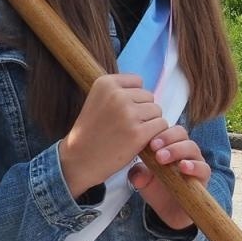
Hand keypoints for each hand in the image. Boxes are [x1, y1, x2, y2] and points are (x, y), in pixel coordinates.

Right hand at [58, 73, 166, 195]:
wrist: (80, 159)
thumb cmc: (92, 131)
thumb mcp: (98, 101)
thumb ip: (119, 91)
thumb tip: (148, 92)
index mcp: (105, 83)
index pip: (137, 81)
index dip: (134, 98)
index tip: (121, 111)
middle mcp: (117, 95)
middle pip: (149, 97)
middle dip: (143, 111)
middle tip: (125, 126)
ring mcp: (128, 113)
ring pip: (157, 111)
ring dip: (150, 123)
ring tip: (130, 133)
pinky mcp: (138, 133)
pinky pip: (161, 125)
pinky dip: (155, 135)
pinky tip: (139, 141)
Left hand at [128, 124, 210, 229]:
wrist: (169, 211)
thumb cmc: (158, 189)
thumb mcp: (142, 181)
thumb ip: (138, 175)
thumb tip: (137, 175)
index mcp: (169, 145)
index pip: (167, 129)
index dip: (159, 132)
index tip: (148, 142)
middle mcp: (184, 150)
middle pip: (180, 133)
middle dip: (167, 138)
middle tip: (154, 148)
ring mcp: (195, 161)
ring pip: (191, 147)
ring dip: (176, 150)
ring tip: (162, 158)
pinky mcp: (203, 176)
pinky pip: (203, 167)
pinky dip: (193, 165)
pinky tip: (183, 167)